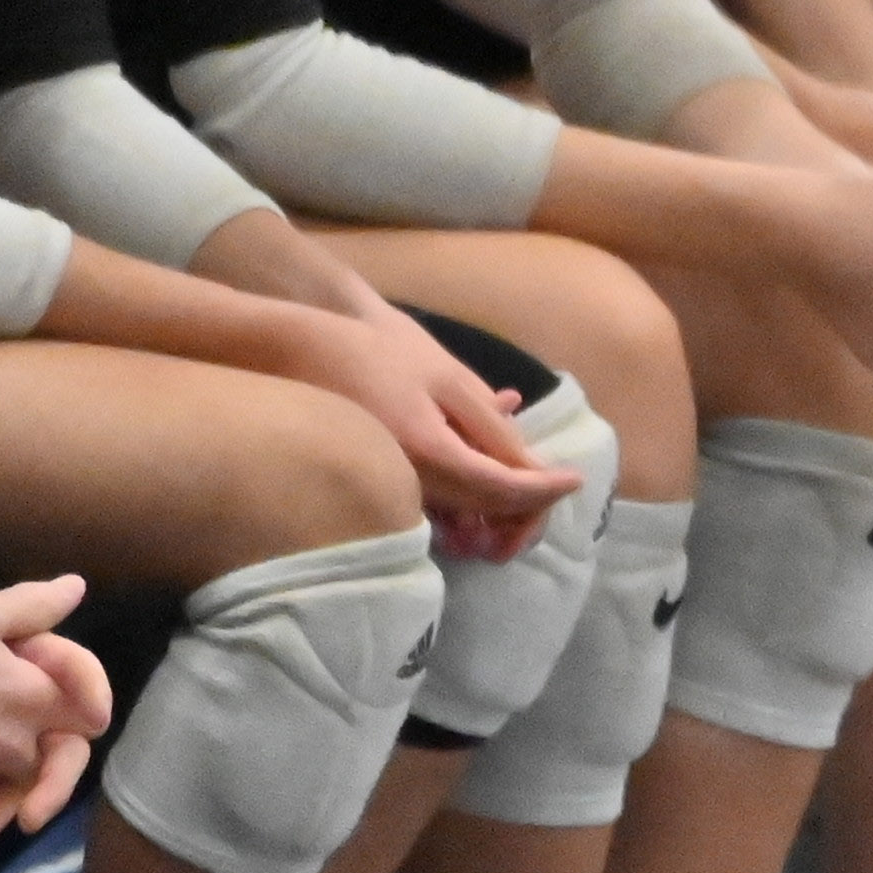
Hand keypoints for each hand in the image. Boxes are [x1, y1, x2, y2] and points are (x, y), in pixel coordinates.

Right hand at [273, 296, 583, 560]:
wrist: (296, 355)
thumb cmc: (373, 354)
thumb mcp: (444, 377)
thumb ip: (490, 424)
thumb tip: (530, 465)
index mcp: (429, 453)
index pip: (502, 488)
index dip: (544, 489)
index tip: (576, 479)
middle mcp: (409, 485)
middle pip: (482, 515)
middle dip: (526, 510)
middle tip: (557, 488)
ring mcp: (391, 491)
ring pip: (459, 518)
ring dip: (498, 511)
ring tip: (528, 488)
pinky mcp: (380, 489)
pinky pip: (435, 508)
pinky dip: (468, 504)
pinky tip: (486, 480)